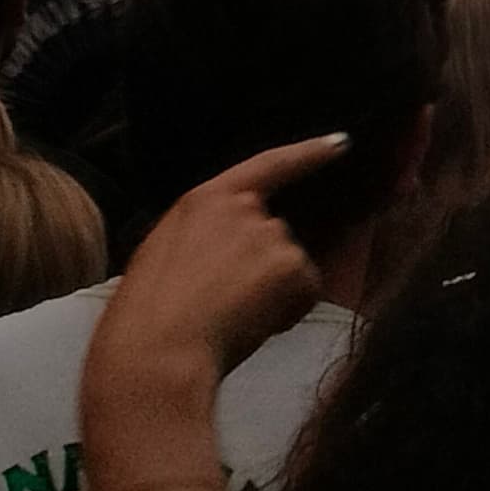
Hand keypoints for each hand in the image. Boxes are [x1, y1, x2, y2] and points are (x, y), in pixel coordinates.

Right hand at [91, 134, 342, 388]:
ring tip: (231, 315)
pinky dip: (289, 311)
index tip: (340, 143)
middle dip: (262, 269)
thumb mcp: (166, 253)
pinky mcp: (290, 265)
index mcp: (204, 200)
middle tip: (225, 302)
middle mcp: (242, 208)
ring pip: (289, 266)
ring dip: (274, 291)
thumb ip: (206, 235)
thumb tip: (228, 253)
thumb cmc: (149, 313)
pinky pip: (305, 291)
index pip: (267, 166)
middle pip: (274, 235)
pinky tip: (253, 323)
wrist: (159, 347)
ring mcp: (269, 234)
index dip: (307, 154)